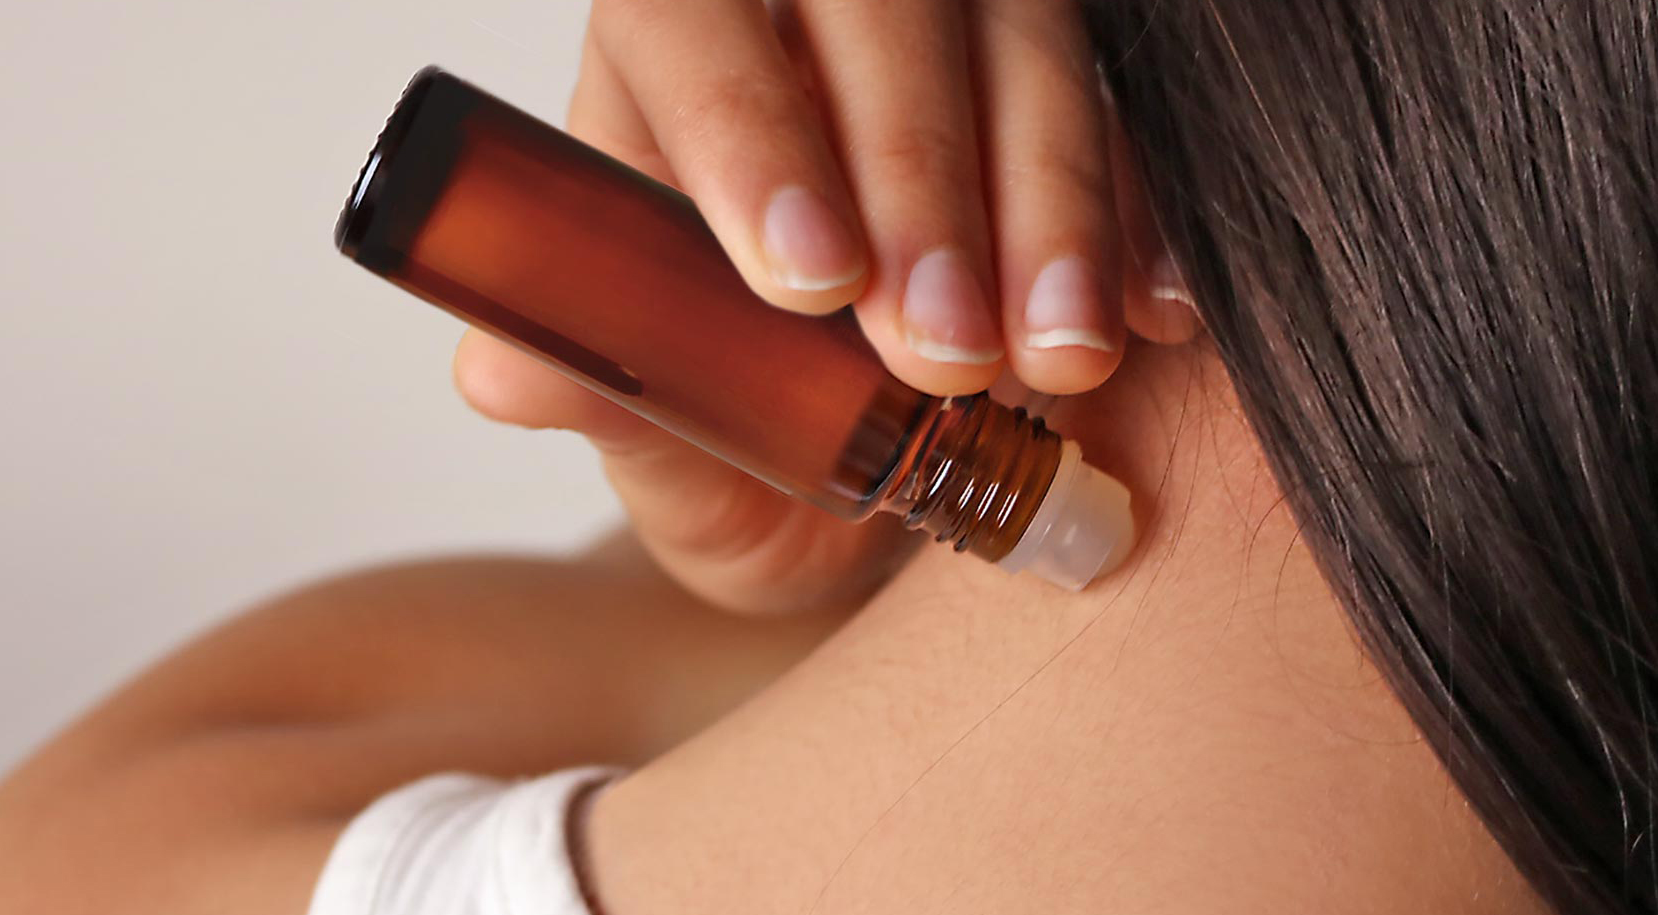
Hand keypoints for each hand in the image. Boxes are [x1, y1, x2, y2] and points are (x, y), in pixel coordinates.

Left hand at [453, 0, 1197, 614]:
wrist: (871, 490)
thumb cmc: (742, 445)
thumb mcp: (662, 448)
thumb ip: (599, 401)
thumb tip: (510, 372)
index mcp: (663, 63)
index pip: (686, 20)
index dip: (744, 125)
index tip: (808, 283)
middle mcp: (808, 15)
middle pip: (876, 6)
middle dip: (919, 179)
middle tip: (943, 355)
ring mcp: (955, 34)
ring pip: (1020, 36)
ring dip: (1048, 202)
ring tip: (1060, 363)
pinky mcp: (1067, 83)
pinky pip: (1126, 108)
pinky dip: (1142, 218)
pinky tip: (1147, 322)